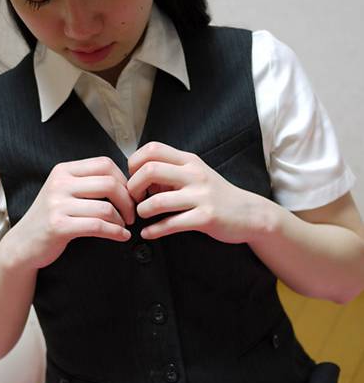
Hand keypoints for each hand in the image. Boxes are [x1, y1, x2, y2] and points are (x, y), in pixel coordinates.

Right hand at [7, 156, 135, 269]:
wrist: (23, 243)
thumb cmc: (51, 217)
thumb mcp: (64, 191)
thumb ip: (88, 182)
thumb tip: (127, 182)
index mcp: (64, 170)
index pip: (104, 164)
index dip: (124, 180)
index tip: (130, 195)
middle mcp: (59, 183)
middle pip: (110, 183)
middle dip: (128, 200)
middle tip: (132, 213)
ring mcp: (57, 204)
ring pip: (106, 207)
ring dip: (122, 220)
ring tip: (123, 226)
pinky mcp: (59, 226)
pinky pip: (98, 226)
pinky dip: (115, 233)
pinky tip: (121, 236)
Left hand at [127, 141, 263, 242]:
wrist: (249, 213)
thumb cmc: (215, 194)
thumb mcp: (195, 174)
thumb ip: (170, 172)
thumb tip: (139, 177)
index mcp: (189, 161)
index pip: (152, 149)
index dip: (134, 163)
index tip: (134, 178)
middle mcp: (194, 174)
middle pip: (149, 171)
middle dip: (133, 187)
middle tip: (135, 199)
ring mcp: (201, 196)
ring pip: (158, 201)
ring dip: (142, 210)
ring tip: (142, 215)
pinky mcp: (206, 218)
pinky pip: (172, 224)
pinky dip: (154, 230)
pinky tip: (148, 233)